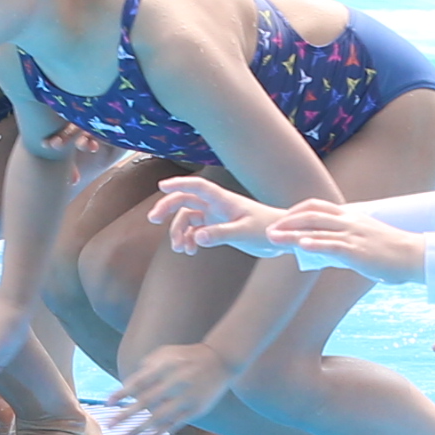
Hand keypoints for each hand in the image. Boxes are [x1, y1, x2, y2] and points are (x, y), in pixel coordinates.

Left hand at [99, 338, 234, 434]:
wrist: (221, 360)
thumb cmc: (188, 356)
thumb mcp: (167, 352)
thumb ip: (148, 365)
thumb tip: (129, 384)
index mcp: (166, 366)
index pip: (139, 382)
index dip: (122, 393)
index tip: (107, 403)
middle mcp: (176, 382)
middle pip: (146, 402)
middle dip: (126, 415)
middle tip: (109, 425)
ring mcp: (187, 397)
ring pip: (159, 417)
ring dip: (139, 429)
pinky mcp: (196, 409)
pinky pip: (175, 423)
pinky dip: (160, 432)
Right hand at [146, 175, 285, 255]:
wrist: (281, 236)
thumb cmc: (267, 230)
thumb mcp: (245, 233)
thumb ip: (221, 234)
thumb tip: (196, 237)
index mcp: (223, 200)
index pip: (197, 187)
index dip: (179, 183)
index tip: (162, 186)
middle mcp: (216, 205)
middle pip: (185, 199)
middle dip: (167, 207)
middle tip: (153, 219)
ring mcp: (215, 215)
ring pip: (187, 217)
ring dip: (179, 231)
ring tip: (180, 249)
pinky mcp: (217, 227)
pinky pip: (195, 230)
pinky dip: (189, 239)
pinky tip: (191, 250)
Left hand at [272, 203, 429, 283]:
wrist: (415, 256)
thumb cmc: (390, 252)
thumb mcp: (363, 241)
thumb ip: (340, 244)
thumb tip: (320, 253)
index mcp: (351, 216)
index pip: (317, 206)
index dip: (296, 212)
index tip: (281, 220)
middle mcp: (349, 221)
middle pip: (311, 214)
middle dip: (287, 221)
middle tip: (269, 230)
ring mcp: (353, 234)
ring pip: (317, 229)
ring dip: (292, 233)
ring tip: (273, 238)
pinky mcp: (358, 250)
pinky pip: (333, 245)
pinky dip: (315, 244)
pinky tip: (301, 247)